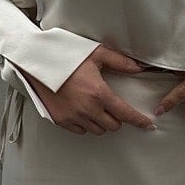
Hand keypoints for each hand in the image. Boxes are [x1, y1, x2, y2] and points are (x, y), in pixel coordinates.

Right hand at [21, 45, 157, 134]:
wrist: (36, 62)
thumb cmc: (64, 56)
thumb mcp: (95, 53)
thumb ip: (119, 62)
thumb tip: (138, 68)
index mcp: (99, 93)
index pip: (126, 113)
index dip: (139, 121)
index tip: (148, 125)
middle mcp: (87, 109)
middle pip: (113, 126)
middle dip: (116, 118)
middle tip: (111, 106)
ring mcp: (73, 117)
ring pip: (97, 130)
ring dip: (101, 122)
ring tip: (96, 108)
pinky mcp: (61, 120)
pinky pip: (80, 130)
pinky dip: (85, 124)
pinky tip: (82, 111)